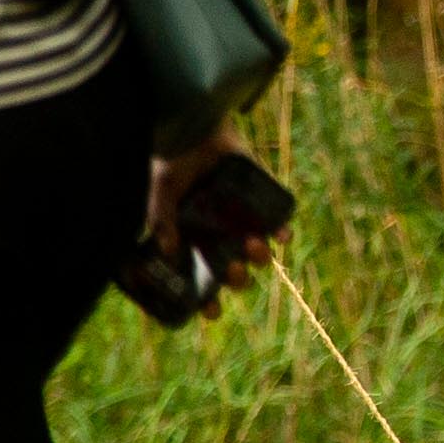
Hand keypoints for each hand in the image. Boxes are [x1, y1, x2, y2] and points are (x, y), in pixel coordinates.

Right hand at [148, 136, 282, 293]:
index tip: (211, 313)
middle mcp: (220, 235)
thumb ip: (162, 223)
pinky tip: (283, 237)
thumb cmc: (170, 165)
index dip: (208, 300)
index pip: (203, 281)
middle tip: (232, 270)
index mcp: (195, 242)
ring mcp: (241, 219)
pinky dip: (282, 230)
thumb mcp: (160, 196)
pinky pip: (277, 221)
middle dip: (237, 278)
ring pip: (258, 251)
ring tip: (253, 246)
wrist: (191, 129)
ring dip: (260, 256)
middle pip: (235, 271)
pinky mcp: (260, 198)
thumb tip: (169, 254)